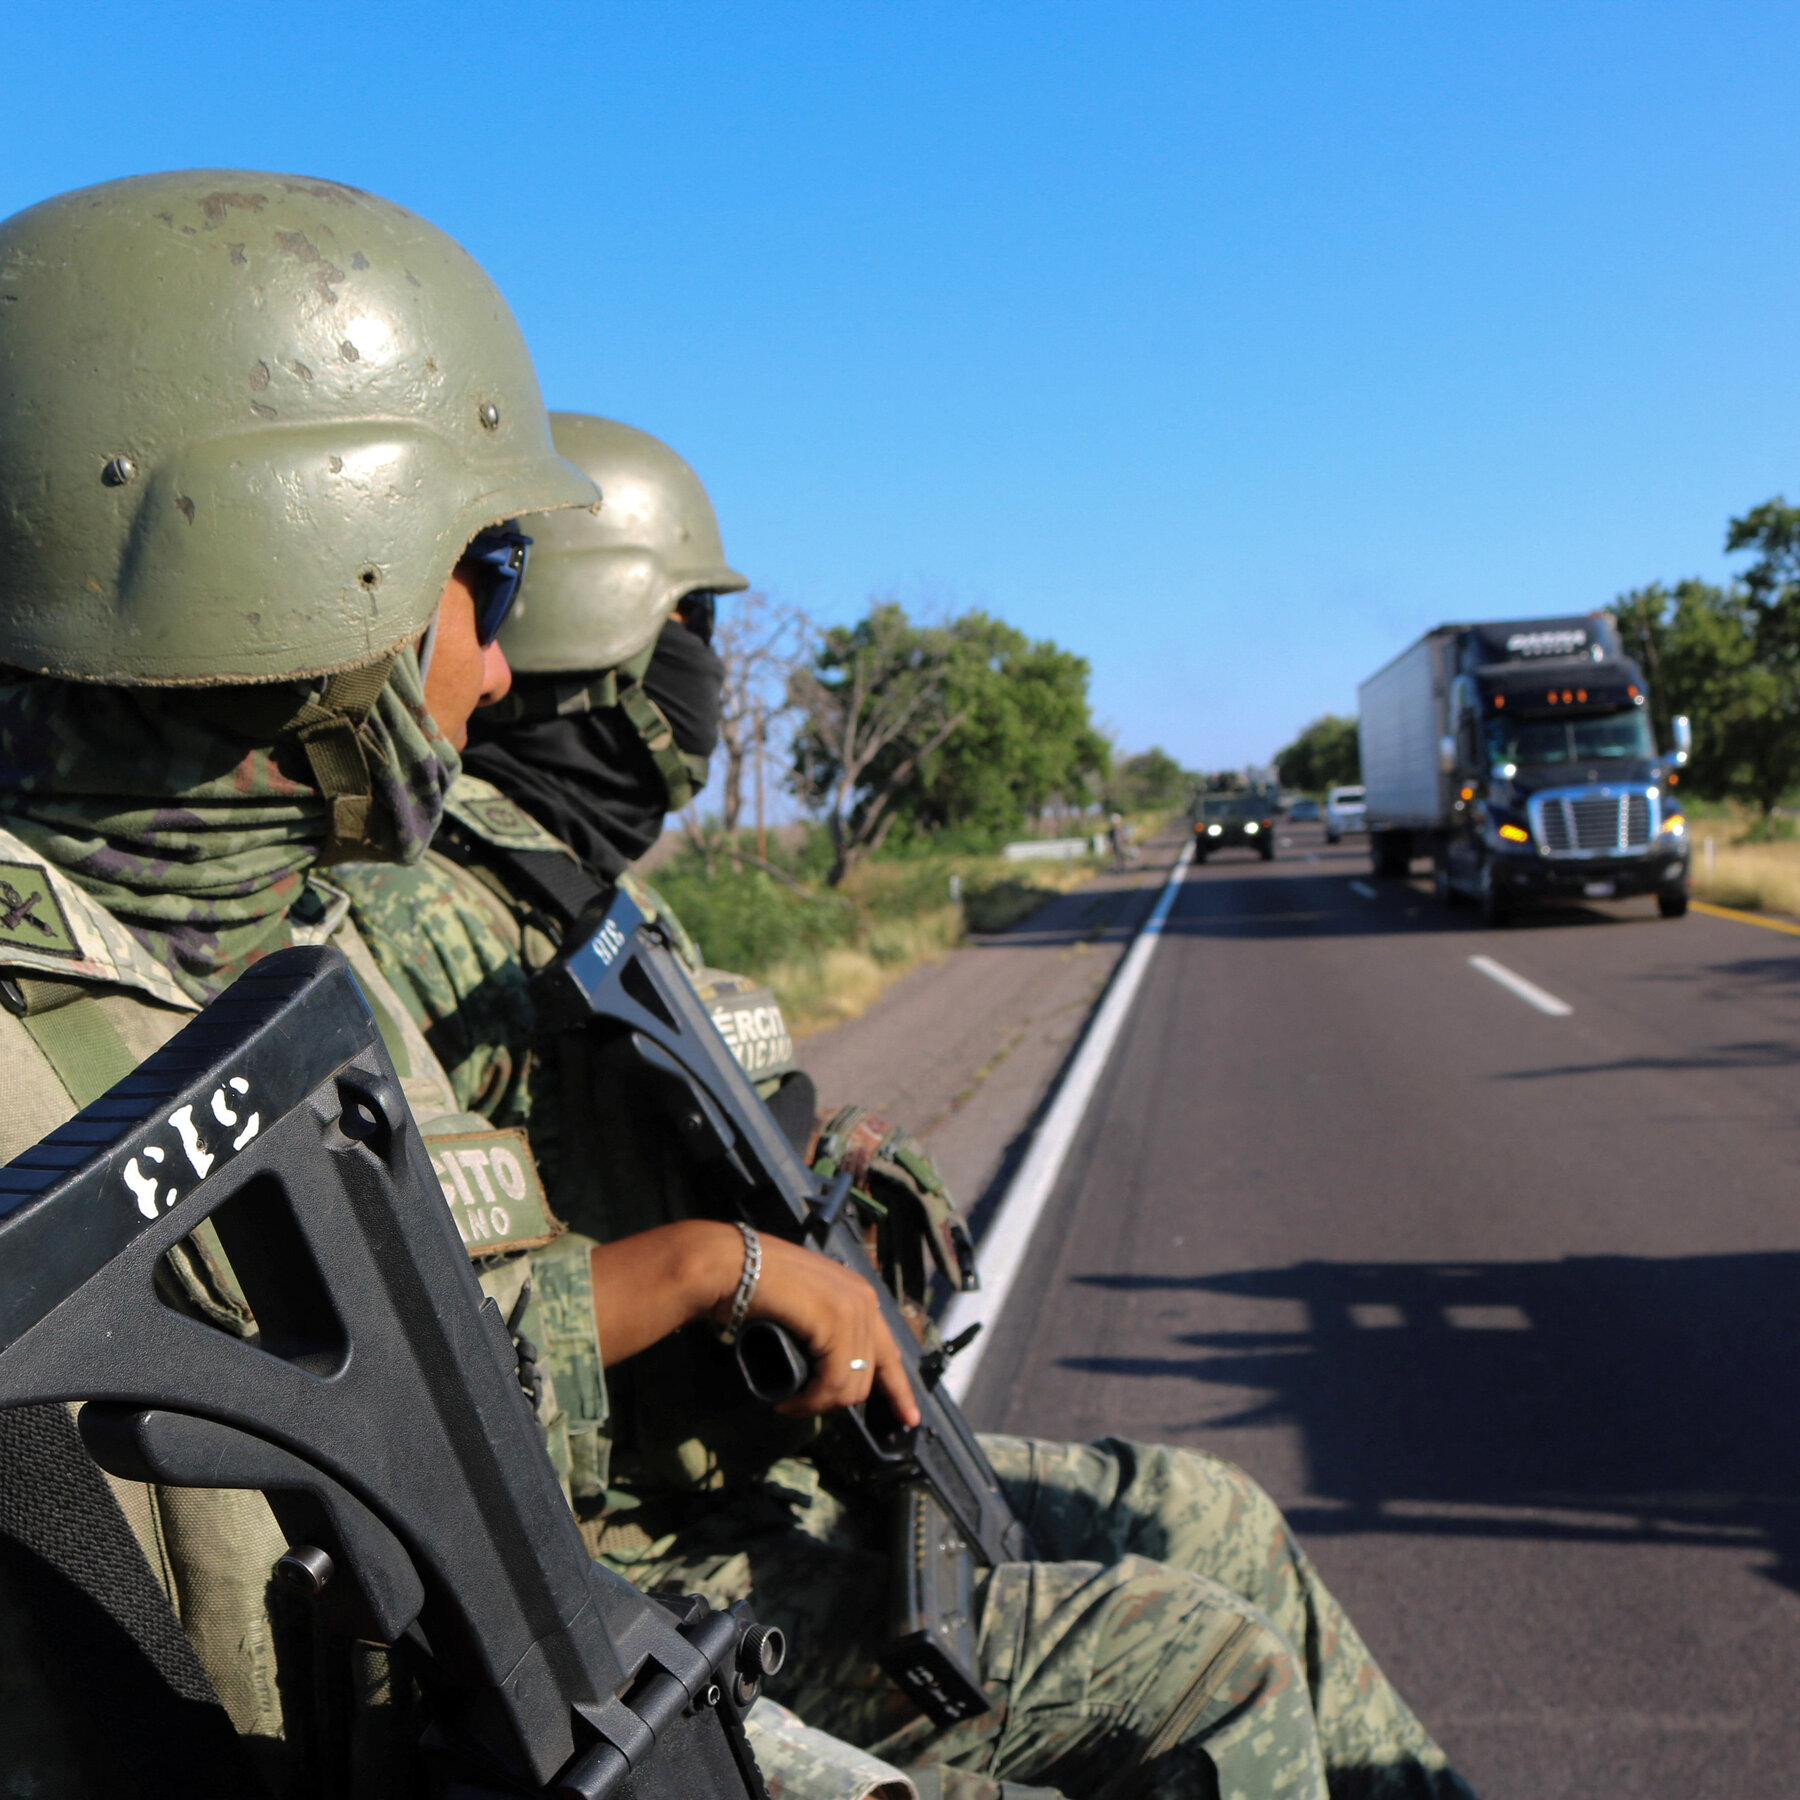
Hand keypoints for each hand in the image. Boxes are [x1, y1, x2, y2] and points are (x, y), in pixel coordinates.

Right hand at [587, 1221, 919, 1428]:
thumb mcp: (801, 1308)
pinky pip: (832, 1382)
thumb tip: (826, 1371)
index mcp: (859, 1294)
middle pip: (868, 1377)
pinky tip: (788, 1403)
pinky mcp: (835, 1322)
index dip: (900, 1390)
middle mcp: (864, 1299)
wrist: (729, 1265)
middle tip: (799, 1406)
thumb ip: (821, 1330)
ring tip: (787, 1403)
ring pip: (850, 1385)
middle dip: (836, 1402)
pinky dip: (809, 1402)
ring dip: (816, 1404)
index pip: (890, 1351)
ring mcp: (853, 1308)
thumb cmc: (754, 1284)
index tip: (909, 1419)